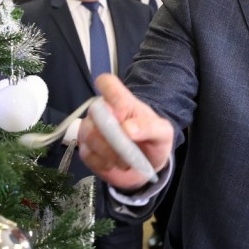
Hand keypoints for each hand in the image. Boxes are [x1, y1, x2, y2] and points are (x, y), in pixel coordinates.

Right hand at [77, 74, 173, 189]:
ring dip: (111, 153)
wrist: (146, 166)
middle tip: (129, 150)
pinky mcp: (85, 149)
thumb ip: (149, 126)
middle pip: (95, 113)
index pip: (106, 83)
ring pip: (91, 136)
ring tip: (126, 160)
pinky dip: (104, 164)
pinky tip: (114, 164)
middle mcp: (102, 111)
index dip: (109, 92)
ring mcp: (90, 130)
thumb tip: (127, 128)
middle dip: (114, 136)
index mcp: (121, 101)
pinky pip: (88, 155)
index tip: (121, 114)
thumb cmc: (153, 141)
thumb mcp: (162, 133)